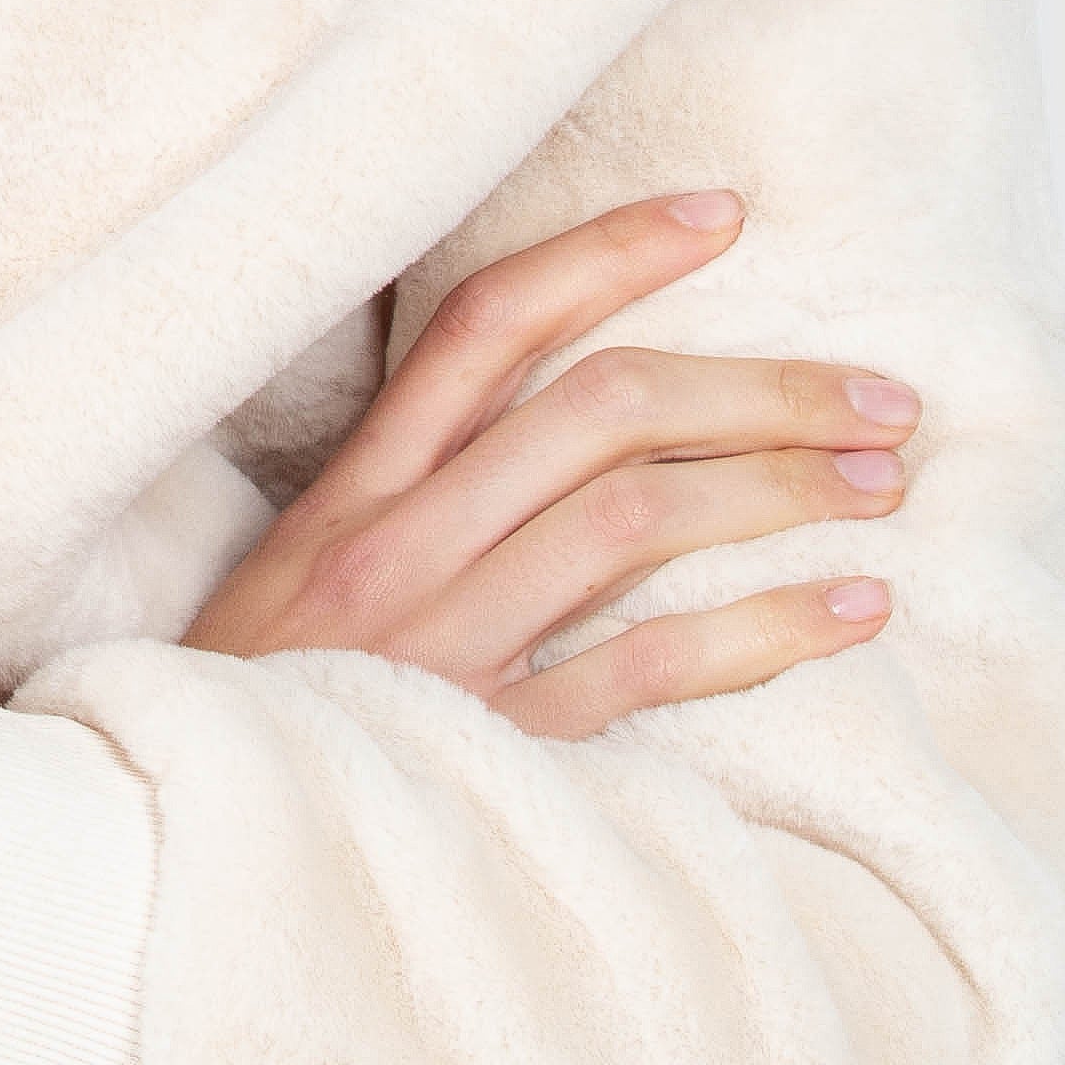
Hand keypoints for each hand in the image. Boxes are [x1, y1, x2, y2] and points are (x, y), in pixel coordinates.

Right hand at [184, 189, 913, 734]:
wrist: (181, 849)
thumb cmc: (259, 710)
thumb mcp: (300, 577)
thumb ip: (408, 499)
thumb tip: (558, 423)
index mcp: (355, 489)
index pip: (491, 323)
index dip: (613, 252)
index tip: (725, 215)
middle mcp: (402, 543)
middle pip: (602, 409)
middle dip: (762, 387)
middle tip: (883, 398)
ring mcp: (447, 643)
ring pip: (637, 517)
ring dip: (782, 488)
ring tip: (883, 486)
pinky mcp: (494, 745)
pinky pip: (651, 665)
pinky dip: (766, 630)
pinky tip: (851, 612)